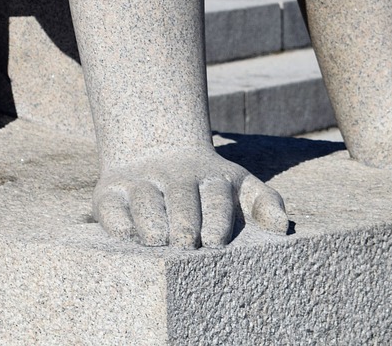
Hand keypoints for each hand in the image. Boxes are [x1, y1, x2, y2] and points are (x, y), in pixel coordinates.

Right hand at [93, 146, 287, 246]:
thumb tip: (282, 226)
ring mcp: (141, 182)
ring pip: (145, 200)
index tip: (214, 241)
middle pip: (180, 198)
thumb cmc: (208, 186)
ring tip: (158, 239)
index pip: (217, 198)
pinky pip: (109, 205)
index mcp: (210, 178)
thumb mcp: (241, 187)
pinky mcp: (110, 190)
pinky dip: (115, 218)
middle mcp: (174, 178)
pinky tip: (124, 232)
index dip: (215, 218)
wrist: (155, 149)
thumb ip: (264, 202)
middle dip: (184, 220)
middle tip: (186, 241)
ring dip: (151, 219)